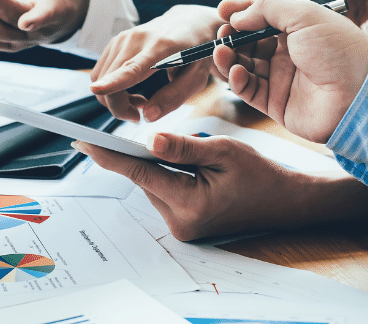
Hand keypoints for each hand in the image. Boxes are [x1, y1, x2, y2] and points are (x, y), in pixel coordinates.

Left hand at [73, 133, 367, 240]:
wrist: (286, 203)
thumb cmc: (261, 175)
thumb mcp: (225, 151)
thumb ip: (184, 147)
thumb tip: (149, 140)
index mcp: (189, 203)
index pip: (139, 172)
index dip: (108, 154)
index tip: (81, 141)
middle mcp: (180, 221)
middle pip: (145, 177)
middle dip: (152, 153)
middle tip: (177, 140)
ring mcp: (181, 226)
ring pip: (155, 183)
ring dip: (164, 164)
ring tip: (202, 160)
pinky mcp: (185, 224)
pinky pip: (166, 190)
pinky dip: (171, 174)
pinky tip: (196, 169)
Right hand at [89, 5, 223, 121]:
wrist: (189, 22)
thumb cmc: (196, 52)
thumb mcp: (197, 78)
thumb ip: (174, 97)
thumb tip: (147, 117)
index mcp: (161, 48)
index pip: (133, 67)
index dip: (114, 81)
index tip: (97, 89)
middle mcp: (137, 39)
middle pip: (110, 80)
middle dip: (119, 107)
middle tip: (141, 114)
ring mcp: (123, 38)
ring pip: (101, 79)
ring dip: (115, 98)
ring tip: (141, 100)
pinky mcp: (115, 42)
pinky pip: (101, 73)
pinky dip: (111, 88)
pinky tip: (131, 89)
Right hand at [215, 0, 367, 142]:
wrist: (361, 94)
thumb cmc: (339, 49)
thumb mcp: (304, 14)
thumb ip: (267, 8)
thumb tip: (237, 16)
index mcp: (298, 29)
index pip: (261, 17)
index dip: (241, 13)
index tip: (221, 10)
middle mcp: (288, 53)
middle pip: (249, 42)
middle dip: (232, 37)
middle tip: (221, 34)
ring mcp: (281, 79)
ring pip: (244, 66)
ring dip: (228, 58)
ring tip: (221, 52)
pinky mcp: (276, 104)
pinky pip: (249, 90)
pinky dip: (237, 80)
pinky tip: (235, 72)